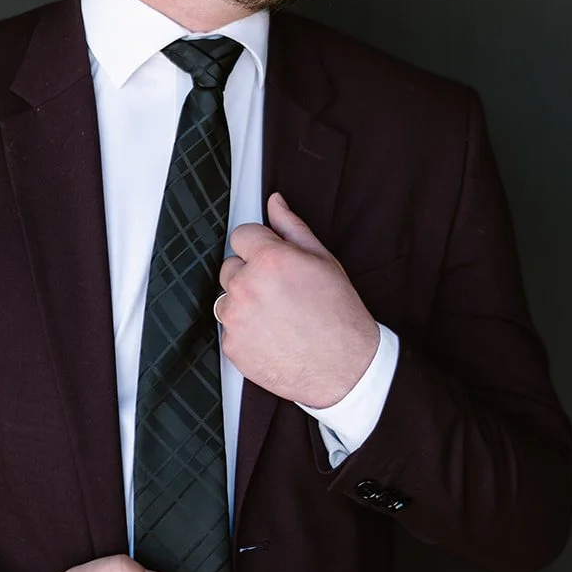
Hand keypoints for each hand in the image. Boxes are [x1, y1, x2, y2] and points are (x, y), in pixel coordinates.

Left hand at [217, 192, 379, 406]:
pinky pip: (229, 328)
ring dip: (244, 302)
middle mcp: (246, 286)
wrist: (344, 368)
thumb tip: (275, 203)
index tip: (272, 260)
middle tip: (280, 292)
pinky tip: (272, 335)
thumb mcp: (323, 261)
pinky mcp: (231, 346)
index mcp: (269, 260)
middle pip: (230, 266)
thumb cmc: (339, 315)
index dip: (259, 246)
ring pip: (226, 297)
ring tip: (277, 316)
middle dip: (250, 274)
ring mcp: (235, 318)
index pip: (241, 235)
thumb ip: (292, 228)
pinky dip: (245, 331)